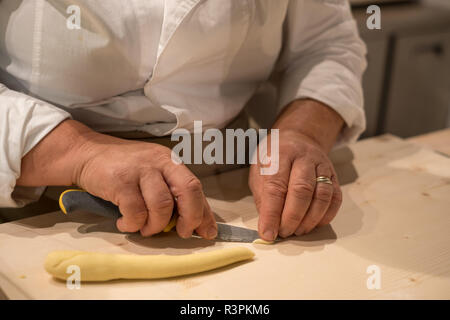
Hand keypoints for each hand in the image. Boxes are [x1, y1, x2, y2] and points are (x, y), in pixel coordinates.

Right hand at [18, 119, 216, 239]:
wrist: (86, 153)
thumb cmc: (123, 168)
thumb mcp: (152, 173)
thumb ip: (171, 192)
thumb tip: (192, 223)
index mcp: (171, 161)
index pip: (195, 186)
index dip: (205, 213)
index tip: (207, 232)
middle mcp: (159, 162)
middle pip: (188, 190)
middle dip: (190, 217)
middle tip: (182, 233)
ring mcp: (140, 170)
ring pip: (162, 206)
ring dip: (156, 225)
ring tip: (145, 228)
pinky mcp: (120, 181)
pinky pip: (135, 212)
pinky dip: (132, 225)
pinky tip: (125, 223)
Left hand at [249, 129, 341, 240]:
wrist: (298, 138)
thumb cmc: (274, 157)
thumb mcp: (258, 170)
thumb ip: (262, 195)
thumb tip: (268, 224)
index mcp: (279, 154)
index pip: (276, 186)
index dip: (271, 214)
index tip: (268, 233)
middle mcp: (304, 157)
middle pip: (302, 190)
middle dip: (292, 218)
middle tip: (283, 233)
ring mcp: (322, 166)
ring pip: (322, 196)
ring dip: (309, 220)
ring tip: (297, 231)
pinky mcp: (335, 176)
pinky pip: (335, 199)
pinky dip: (325, 216)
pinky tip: (313, 224)